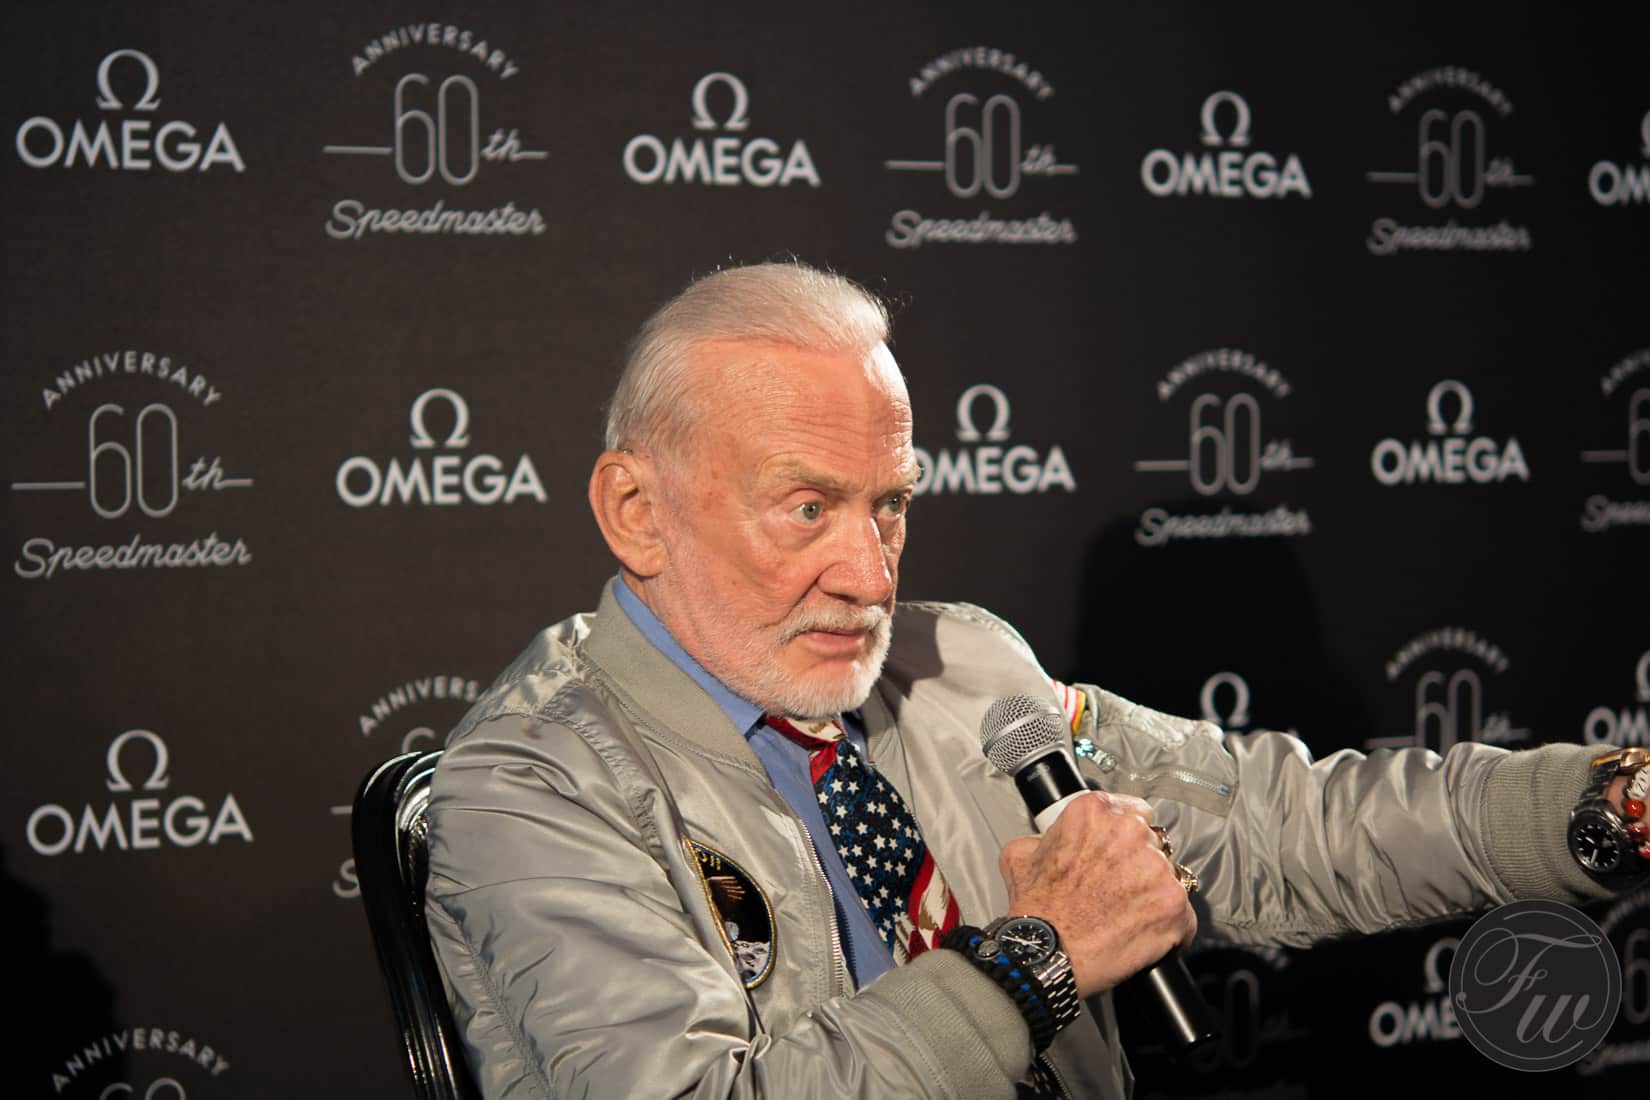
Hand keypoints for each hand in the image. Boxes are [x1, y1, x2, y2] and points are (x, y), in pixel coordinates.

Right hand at [998, 790, 1195, 998]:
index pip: (1132, 810)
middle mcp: (1128, 833)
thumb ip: (1044, 836)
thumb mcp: (1019, 855)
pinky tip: (1144, 932)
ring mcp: (1155, 868)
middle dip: (1138, 864)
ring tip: (1126, 913)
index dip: (1124, 836)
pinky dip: (1169, 925)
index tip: (1120, 851)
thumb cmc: (1037, 912)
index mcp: (1094, 814)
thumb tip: (1052, 839)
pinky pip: (1183, 912)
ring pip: (1167, 876)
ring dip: (1152, 893)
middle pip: (1152, 842)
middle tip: (1115, 888)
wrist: (1047, 955)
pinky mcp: (1173, 904)